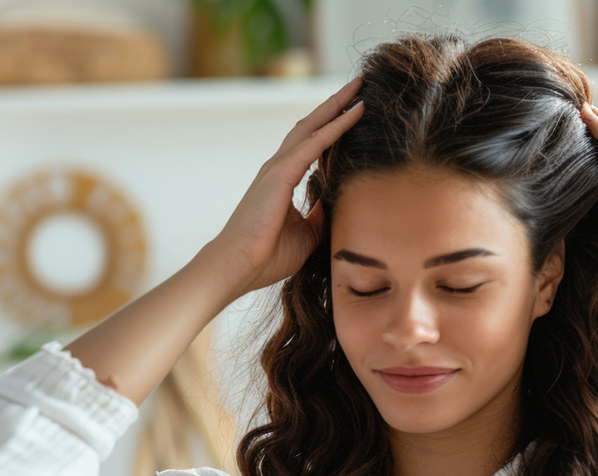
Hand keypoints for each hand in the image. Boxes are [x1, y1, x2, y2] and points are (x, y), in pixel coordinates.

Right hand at [208, 75, 366, 296]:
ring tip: (358, 88)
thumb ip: (319, 216)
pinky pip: (315, 143)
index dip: (330, 126)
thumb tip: (335, 206)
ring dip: (336, 106)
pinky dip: (336, 126)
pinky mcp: (281, 173)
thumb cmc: (267, 257)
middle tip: (357, 86)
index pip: (310, 145)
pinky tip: (354, 112)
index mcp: (281, 179)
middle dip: (334, 105)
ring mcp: (278, 167)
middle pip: (310, 126)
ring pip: (312, 126)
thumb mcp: (306, 234)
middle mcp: (278, 167)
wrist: (238, 266)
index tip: (352, 112)